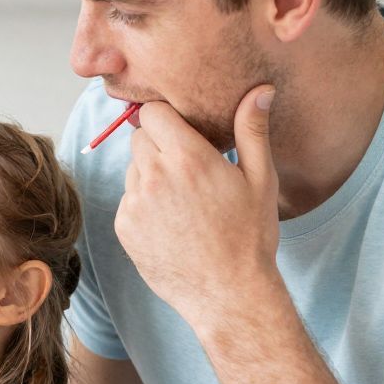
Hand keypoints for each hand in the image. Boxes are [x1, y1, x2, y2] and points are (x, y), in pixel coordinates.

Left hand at [115, 87, 281, 334]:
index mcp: (187, 157)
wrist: (227, 293)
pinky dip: (144, 205)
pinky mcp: (123, 227)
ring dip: (151, 175)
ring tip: (184, 201)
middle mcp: (154, 175)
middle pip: (140, 137)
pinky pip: (128, 200)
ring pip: (133, 169)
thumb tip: (260, 90)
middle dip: (160, 145)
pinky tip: (172, 223)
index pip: (153, 112)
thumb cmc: (250, 236)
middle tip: (189, 169)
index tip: (185, 132)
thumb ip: (252, 130)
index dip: (168, 118)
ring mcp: (134, 203)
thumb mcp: (260, 179)